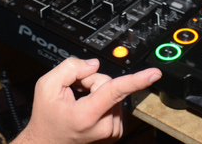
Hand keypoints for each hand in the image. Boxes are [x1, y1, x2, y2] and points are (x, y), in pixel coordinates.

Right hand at [14, 58, 161, 143]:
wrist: (47, 142)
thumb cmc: (47, 117)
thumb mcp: (46, 86)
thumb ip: (70, 68)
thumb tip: (93, 65)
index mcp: (87, 115)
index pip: (115, 91)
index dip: (137, 80)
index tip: (154, 74)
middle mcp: (104, 126)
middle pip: (108, 84)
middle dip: (92, 81)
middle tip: (75, 91)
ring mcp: (111, 130)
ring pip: (113, 92)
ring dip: (97, 91)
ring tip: (79, 102)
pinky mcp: (115, 130)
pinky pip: (115, 102)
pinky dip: (102, 100)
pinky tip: (87, 106)